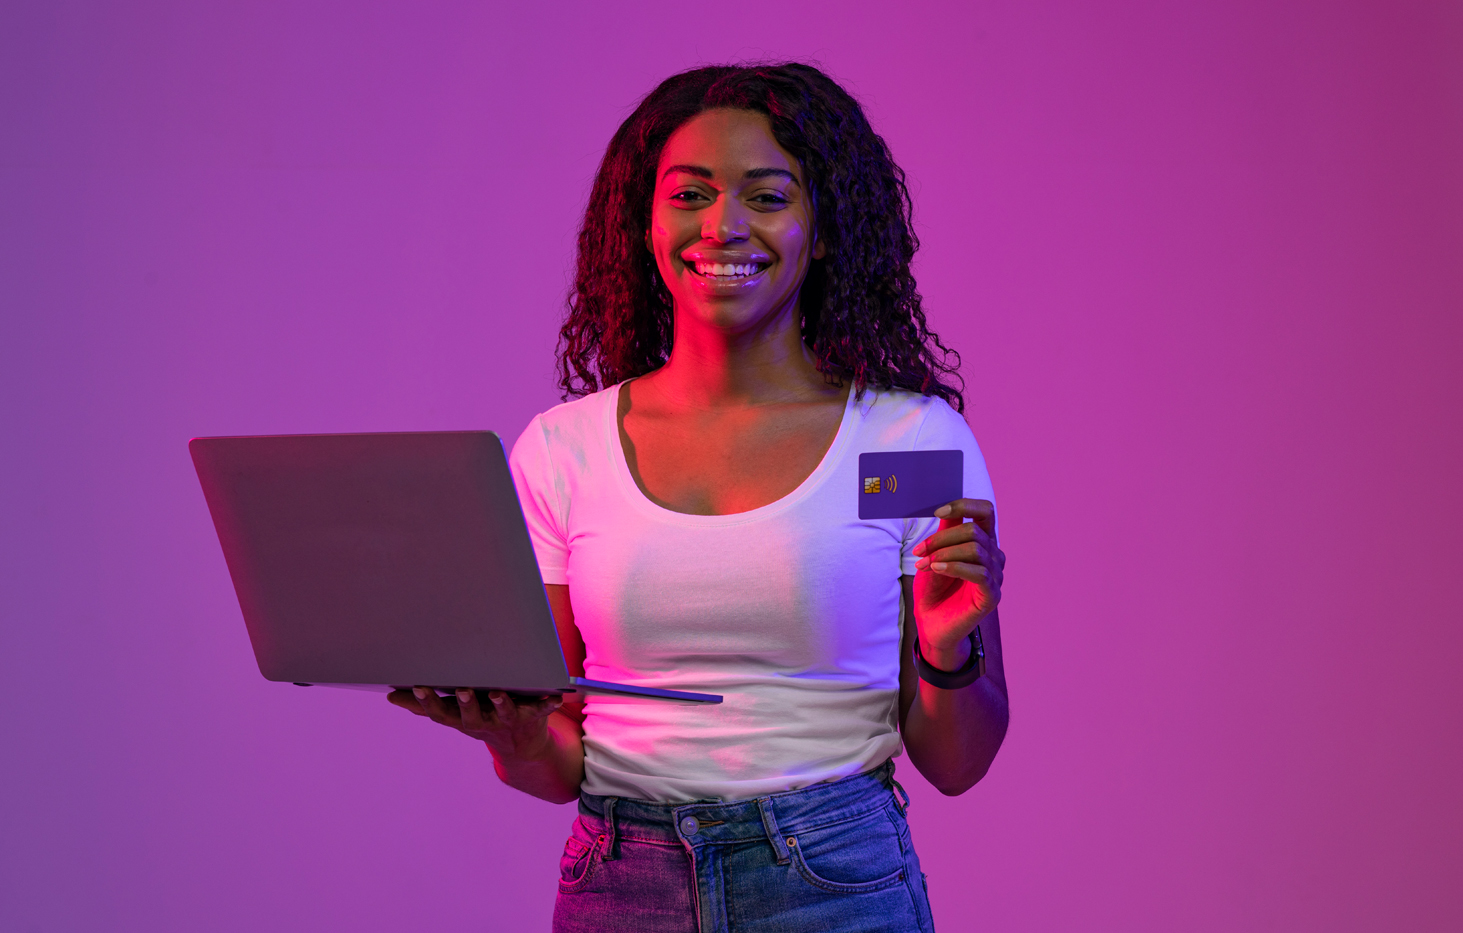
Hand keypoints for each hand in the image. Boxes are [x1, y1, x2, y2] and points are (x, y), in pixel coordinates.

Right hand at [387, 687, 564, 761]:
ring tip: (498, 693)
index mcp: (461, 719)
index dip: (428, 702)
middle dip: (466, 704)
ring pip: (504, 713)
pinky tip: (555, 696)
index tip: (419, 686)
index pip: (441, 712)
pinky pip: (541, 710)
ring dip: (502, 704)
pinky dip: (547, 704)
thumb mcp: (452, 713)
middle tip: (462, 689)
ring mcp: (508, 721)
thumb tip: (391, 696)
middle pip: (471, 716)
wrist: (522, 746)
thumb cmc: (481, 718)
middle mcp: (483, 722)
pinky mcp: (532, 717)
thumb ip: (423, 705)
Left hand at [910, 498, 1003, 669]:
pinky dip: (954, 567)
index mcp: (983, 541)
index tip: (938, 512)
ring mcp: (996, 575)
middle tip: (919, 551)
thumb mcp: (935, 554)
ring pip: (975, 549)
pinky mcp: (992, 595)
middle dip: (942, 538)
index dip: (963, 506)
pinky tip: (937, 569)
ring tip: (924, 564)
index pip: (985, 511)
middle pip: (974, 531)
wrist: (931, 623)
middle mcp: (994, 555)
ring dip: (944, 553)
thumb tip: (944, 507)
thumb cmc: (934, 587)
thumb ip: (944, 532)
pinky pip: (979, 572)